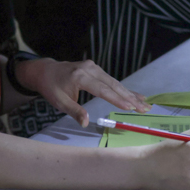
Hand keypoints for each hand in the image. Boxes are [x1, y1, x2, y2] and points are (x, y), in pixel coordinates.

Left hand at [14, 58, 151, 126]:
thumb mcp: (59, 102)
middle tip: (144, 108)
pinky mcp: (95, 68)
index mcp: (80, 76)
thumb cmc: (51, 88)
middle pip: (112, 84)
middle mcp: (89, 69)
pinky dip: (122, 88)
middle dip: (130, 97)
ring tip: (144, 103)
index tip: (131, 107)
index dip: (117, 99)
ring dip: (129, 93)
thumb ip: (74, 111)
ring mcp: (93, 67)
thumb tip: (86, 123)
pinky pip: (110, 80)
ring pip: (114, 82)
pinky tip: (134, 94)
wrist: (45, 71)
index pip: (102, 89)